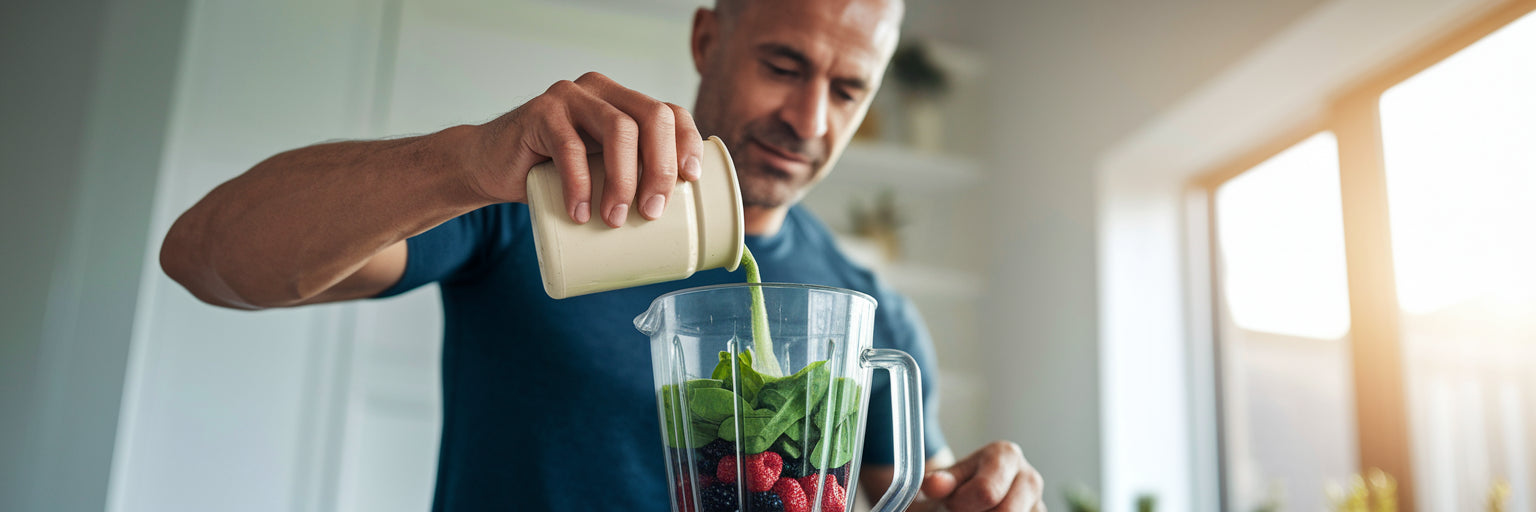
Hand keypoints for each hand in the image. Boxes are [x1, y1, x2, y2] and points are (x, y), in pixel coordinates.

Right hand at [464, 71, 704, 226]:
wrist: (491, 167)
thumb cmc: (554, 176)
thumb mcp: (598, 174)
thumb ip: (627, 181)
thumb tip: (676, 230)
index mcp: (624, 102)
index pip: (670, 112)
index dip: (687, 142)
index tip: (691, 181)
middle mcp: (602, 91)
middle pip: (652, 118)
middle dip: (660, 167)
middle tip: (652, 212)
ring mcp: (571, 97)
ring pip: (618, 128)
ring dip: (624, 179)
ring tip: (615, 219)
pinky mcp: (539, 112)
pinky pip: (568, 145)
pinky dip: (579, 183)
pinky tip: (579, 212)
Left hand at [920, 441, 1044, 511]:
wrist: (963, 497)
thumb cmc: (954, 487)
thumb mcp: (942, 481)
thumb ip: (938, 482)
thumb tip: (934, 484)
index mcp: (1007, 455)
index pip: (986, 491)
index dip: (961, 504)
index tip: (951, 503)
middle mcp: (1029, 477)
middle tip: (962, 511)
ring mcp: (1038, 502)